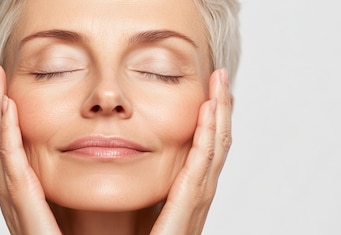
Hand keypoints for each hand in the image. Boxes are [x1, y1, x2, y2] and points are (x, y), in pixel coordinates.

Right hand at [0, 64, 61, 234]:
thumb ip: (67, 182)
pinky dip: (6, 135)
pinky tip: (6, 109)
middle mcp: (10, 192)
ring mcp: (12, 199)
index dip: (0, 115)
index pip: (5, 144)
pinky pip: (11, 164)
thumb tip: (88, 153)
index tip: (3, 86)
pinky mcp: (22, 205)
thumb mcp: (65, 204)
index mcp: (19, 190)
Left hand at [151, 69, 232, 234]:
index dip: (209, 122)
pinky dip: (208, 136)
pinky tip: (209, 111)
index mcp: (186, 198)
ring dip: (220, 114)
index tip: (208, 93)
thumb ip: (137, 188)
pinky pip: (202, 165)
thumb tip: (119, 160)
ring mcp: (196, 203)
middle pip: (216, 146)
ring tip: (221, 84)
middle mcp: (196, 198)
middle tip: (221, 78)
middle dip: (221, 110)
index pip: (203, 152)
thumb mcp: (138, 210)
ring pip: (215, 150)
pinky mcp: (187, 207)